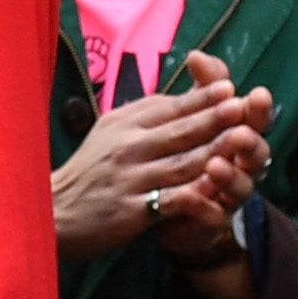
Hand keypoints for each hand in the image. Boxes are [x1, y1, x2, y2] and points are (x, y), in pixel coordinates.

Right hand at [56, 66, 261, 260]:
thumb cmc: (89, 169)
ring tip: (243, 140)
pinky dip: (194, 195)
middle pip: (180, 131)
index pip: (170, 107)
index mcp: (125, 124)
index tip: (230, 87)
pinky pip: (169, 201)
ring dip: (215, 151)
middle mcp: (128, 147)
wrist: (54, 211)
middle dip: (214, 117)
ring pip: (181, 163)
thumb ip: (145, 114)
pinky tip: (217, 191)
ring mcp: (130, 178)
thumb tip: (183, 96)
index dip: (201, 98)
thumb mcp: (111, 131)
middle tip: (243, 105)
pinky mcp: (131, 210)